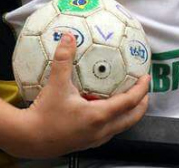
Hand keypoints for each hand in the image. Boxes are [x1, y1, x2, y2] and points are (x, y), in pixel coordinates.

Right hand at [10, 33, 149, 158]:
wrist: (32, 138)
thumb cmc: (46, 114)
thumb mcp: (56, 84)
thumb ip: (64, 59)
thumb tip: (69, 37)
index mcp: (99, 116)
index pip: (128, 103)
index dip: (140, 89)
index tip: (146, 77)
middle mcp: (101, 130)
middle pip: (131, 118)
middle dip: (141, 104)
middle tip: (144, 89)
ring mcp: (95, 138)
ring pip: (121, 126)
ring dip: (129, 112)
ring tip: (129, 98)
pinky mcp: (87, 141)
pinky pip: (109, 129)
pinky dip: (116, 117)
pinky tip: (105, 108)